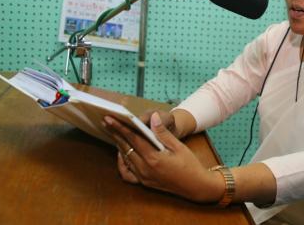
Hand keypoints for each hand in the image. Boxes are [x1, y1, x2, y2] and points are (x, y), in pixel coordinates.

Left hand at [103, 113, 222, 202]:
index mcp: (154, 158)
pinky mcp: (144, 182)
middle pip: (125, 147)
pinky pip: (127, 173)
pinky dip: (122, 163)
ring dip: (119, 145)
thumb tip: (152, 117)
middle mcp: (145, 169)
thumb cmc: (190, 165)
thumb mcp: (179, 146)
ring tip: (114, 133)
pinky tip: (122, 154)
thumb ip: (163, 133)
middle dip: (115, 133)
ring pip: (125, 159)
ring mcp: (143, 177)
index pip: (133, 139)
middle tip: (106, 122)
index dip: (120, 127)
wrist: (196, 186)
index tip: (110, 119)